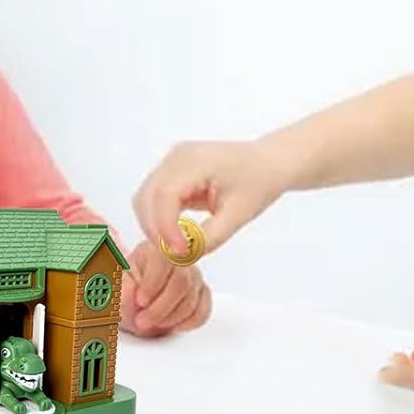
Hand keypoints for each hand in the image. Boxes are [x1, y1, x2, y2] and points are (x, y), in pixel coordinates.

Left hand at [120, 239, 212, 336]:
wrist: (135, 307)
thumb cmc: (126, 294)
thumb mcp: (116, 289)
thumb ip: (121, 288)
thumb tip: (130, 290)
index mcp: (154, 250)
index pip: (164, 258)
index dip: (153, 283)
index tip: (140, 301)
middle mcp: (178, 259)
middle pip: (182, 281)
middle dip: (161, 308)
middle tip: (143, 320)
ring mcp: (193, 275)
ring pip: (192, 298)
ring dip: (170, 318)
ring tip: (152, 322)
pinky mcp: (202, 292)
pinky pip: (203, 310)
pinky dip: (186, 323)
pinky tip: (172, 322)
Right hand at [131, 139, 289, 259]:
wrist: (268, 162)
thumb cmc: (259, 182)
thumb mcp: (238, 215)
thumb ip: (210, 237)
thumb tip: (182, 256)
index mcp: (195, 161)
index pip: (165, 196)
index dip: (166, 228)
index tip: (178, 253)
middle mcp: (177, 157)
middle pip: (147, 197)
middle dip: (156, 230)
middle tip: (176, 254)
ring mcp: (172, 162)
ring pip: (145, 198)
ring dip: (155, 225)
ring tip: (178, 245)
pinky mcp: (172, 171)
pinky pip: (154, 197)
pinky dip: (160, 218)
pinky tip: (178, 233)